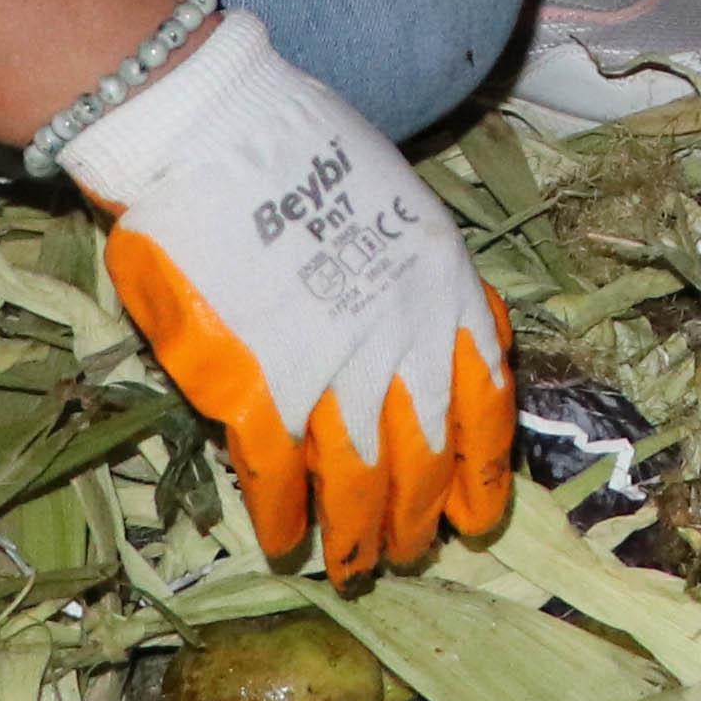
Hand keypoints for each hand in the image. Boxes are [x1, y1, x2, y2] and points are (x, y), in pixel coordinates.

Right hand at [64, 10, 515, 579]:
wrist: (214, 132)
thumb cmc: (300, 156)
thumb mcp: (404, 208)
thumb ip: (425, 281)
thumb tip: (447, 335)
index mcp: (444, 294)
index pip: (485, 401)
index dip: (483, 468)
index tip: (480, 512)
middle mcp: (401, 342)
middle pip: (423, 455)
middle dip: (420, 517)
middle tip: (411, 555)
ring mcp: (329, 370)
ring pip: (358, 480)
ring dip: (358, 534)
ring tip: (355, 568)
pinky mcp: (253, 389)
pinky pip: (277, 476)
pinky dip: (282, 518)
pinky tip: (281, 543)